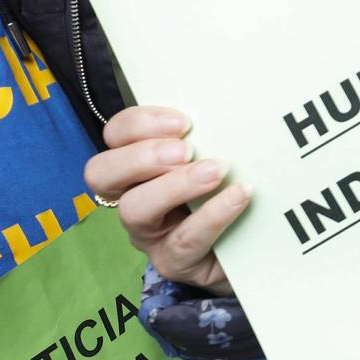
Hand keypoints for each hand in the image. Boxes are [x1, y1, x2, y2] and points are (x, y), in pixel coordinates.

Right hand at [84, 107, 244, 295]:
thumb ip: (212, 131)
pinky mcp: (174, 261)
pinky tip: (239, 197)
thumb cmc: (230, 187)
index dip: (139, 124)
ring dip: (174, 185)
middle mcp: (134, 196)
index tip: (183, 121)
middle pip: (102, 173)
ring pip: (134, 209)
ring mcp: (150, 233)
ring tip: (215, 172)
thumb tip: (233, 97)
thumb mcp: (218, 152)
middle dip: (141, 156)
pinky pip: (182, 241)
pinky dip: (212, 215)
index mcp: (139, 164)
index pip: (116, 135)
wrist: (256, 247)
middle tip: (185, 150)